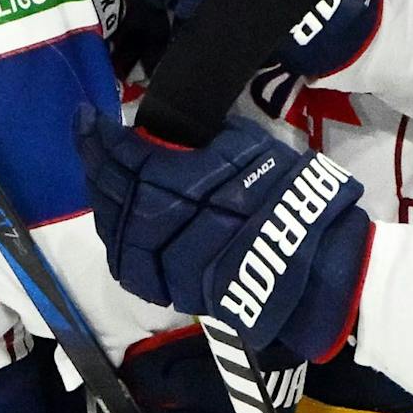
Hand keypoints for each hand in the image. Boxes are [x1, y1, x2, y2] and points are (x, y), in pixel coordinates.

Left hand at [75, 106, 369, 363]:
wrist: (324, 262)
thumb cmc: (292, 194)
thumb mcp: (250, 146)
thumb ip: (200, 141)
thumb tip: (156, 131)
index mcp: (199, 183)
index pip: (132, 159)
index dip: (102, 138)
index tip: (88, 118)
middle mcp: (182, 227)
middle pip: (120, 196)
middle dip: (98, 165)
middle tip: (90, 140)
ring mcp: (178, 267)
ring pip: (121, 236)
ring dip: (104, 203)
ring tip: (99, 178)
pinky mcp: (182, 295)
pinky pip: (136, 272)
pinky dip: (119, 244)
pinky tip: (116, 223)